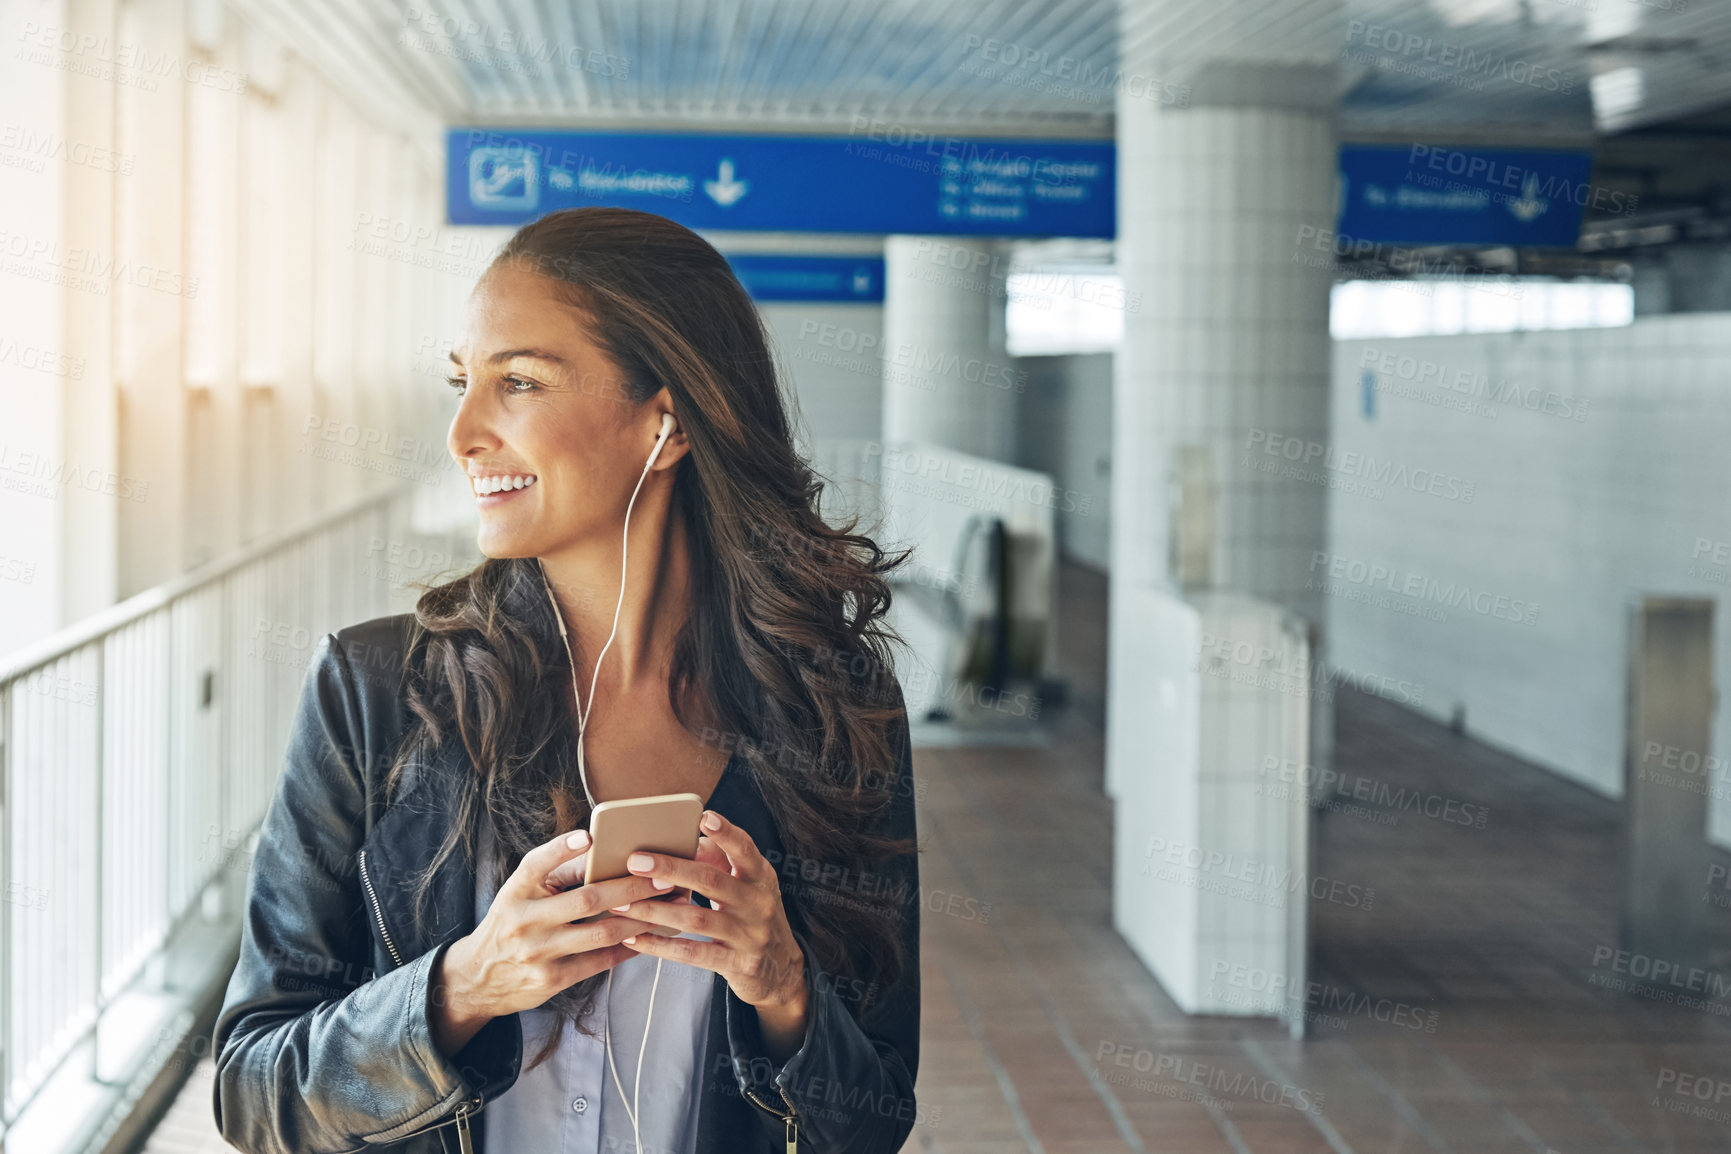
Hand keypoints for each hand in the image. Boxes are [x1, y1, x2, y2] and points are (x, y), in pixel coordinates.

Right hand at [428, 828, 666, 1055]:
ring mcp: (538, 952)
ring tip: (668, 906)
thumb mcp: (521, 893)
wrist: (478, 977)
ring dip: (640, 920)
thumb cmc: (512, 921)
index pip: (536, 863)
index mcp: (516, 890)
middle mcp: (525, 920)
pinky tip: (649, 937)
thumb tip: (604, 853)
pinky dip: (628, 948)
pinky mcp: (551, 979)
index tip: (589, 838)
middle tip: (664, 877)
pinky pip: (599, 961)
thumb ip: (555, 874)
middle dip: (631, 889)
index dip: (561, 849)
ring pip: (601, 933)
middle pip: (587, 900)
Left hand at [612, 810, 810, 1060]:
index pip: (745, 849)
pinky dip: (661, 946)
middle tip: (635, 861)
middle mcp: (758, 902)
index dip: (726, 833)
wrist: (781, 968)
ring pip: (696, 919)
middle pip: (711, 881)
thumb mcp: (748, 885)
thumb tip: (685, 840)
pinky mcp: (737, 963)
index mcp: (760, 876)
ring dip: (655, 911)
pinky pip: (693, 954)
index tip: (703, 817)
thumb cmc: (753, 915)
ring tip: (622, 905)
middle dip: (670, 869)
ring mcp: (749, 935)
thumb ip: (720, 861)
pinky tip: (636, 939)